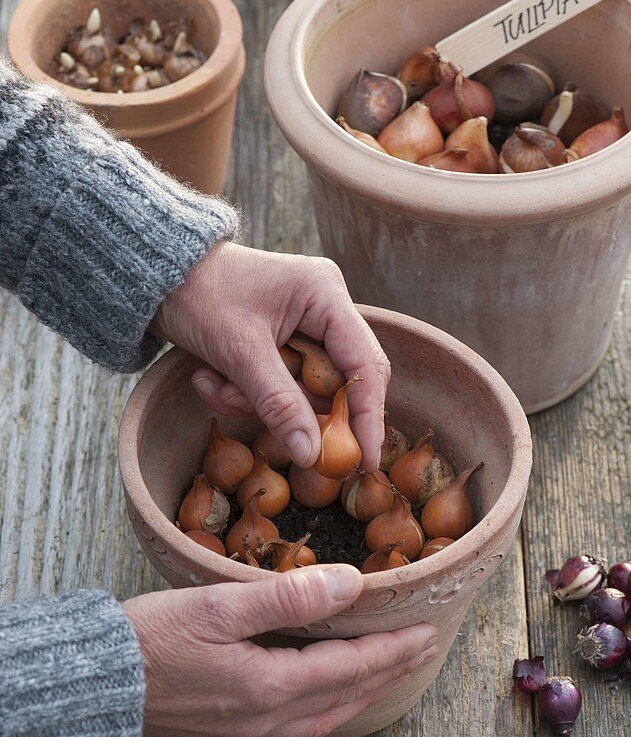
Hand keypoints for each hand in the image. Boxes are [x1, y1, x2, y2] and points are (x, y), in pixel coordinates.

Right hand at [124, 564, 438, 736]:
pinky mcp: (234, 730)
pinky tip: (335, 693)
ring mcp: (252, 729)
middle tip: (426, 648)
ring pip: (330, 713)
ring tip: (392, 668)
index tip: (427, 630)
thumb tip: (351, 583)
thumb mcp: (219, 606)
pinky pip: (305, 721)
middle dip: (391, 670)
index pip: (353, 667)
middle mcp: (270, 717)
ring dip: (367, 690)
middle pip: (349, 694)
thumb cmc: (150, 638)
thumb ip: (288, 596)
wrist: (95, 687)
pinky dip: (335, 704)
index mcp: (272, 686)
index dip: (394, 648)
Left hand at [150, 244, 388, 470]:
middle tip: (272, 428)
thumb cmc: (198, 295)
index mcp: (325, 295)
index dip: (368, 414)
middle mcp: (324, 308)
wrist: (155, 277)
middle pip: (334, 382)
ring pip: (300, 391)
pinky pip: (278, 386)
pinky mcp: (281, 342)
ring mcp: (303, 326)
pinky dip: (244, 392)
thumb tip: (312, 454)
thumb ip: (279, 404)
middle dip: (293, 408)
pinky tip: (208, 377)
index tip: (366, 459)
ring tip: (215, 385)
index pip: (364, 364)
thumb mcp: (239, 352)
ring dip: (256, 401)